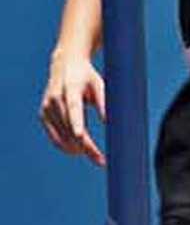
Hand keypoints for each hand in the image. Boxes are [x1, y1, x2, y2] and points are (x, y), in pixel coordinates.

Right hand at [41, 51, 106, 165]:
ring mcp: (46, 107)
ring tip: (94, 155)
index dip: (76, 122)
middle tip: (100, 159)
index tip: (80, 135)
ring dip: (76, 149)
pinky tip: (78, 150)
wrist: (65, 65)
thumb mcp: (99, 84)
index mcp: (71, 87)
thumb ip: (105, 102)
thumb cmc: (87, 76)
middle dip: (84, 146)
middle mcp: (55, 98)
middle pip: (69, 127)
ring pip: (60, 136)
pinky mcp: (42, 115)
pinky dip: (65, 145)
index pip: (73, 107)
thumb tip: (110, 123)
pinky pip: (54, 136)